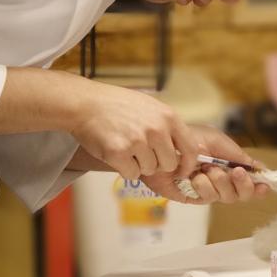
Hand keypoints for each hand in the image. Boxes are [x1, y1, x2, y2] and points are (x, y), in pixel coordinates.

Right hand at [70, 81, 201, 199]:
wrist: (86, 103)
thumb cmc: (118, 105)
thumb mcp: (151, 107)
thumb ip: (168, 126)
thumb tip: (185, 150)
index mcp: (168, 117)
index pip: (191, 149)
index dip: (188, 165)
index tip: (182, 172)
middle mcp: (157, 129)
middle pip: (169, 164)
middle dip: (157, 163)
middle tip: (141, 152)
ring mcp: (138, 141)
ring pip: (149, 170)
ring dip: (138, 164)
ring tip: (126, 146)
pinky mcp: (119, 152)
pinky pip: (131, 174)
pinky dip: (124, 168)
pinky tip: (116, 152)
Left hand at [146, 125, 268, 204]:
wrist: (162, 145)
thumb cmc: (188, 138)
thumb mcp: (218, 141)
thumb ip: (238, 155)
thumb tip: (260, 167)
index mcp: (230, 165)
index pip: (251, 182)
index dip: (259, 186)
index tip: (264, 185)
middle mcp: (222, 180)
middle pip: (242, 195)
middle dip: (242, 184)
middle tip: (235, 172)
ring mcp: (208, 190)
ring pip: (227, 197)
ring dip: (220, 182)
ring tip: (207, 169)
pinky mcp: (193, 197)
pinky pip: (207, 198)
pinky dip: (203, 186)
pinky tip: (194, 176)